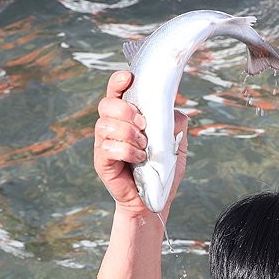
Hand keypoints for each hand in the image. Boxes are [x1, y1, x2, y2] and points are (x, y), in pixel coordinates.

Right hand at [93, 70, 188, 217]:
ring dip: (129, 133)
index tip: (129, 78)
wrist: (154, 201)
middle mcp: (112, 127)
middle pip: (106, 104)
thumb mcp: (176, 144)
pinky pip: (108, 147)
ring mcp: (104, 144)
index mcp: (127, 118)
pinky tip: (139, 159)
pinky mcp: (102, 162)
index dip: (118, 82)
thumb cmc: (162, 171)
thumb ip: (176, 124)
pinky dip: (127, 151)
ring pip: (105, 125)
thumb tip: (174, 110)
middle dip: (125, 109)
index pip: (116, 92)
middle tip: (143, 124)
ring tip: (144, 147)